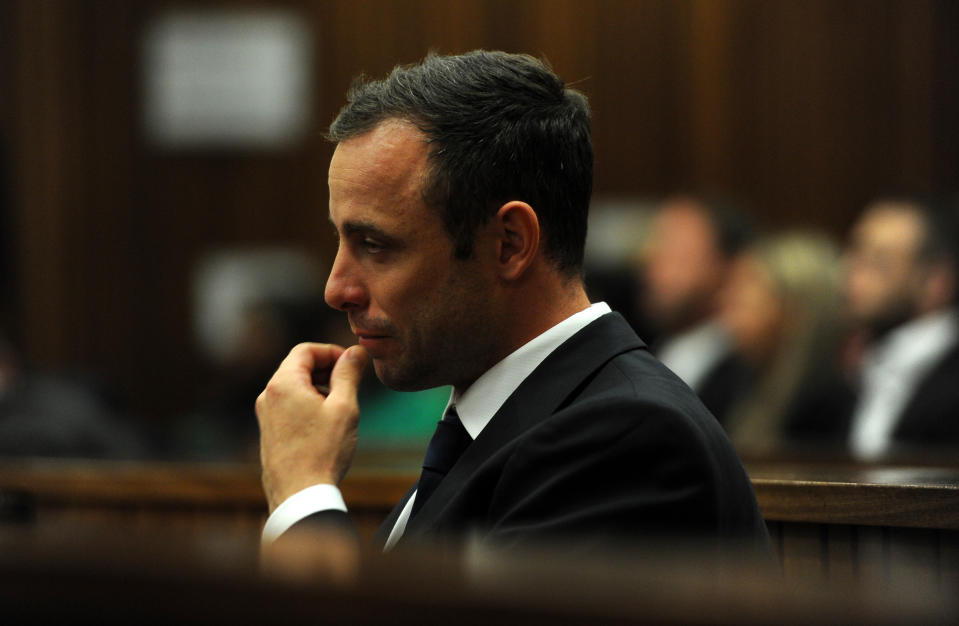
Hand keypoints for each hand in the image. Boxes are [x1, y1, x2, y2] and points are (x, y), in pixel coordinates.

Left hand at [256, 343, 367, 512]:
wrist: (299, 495)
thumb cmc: (322, 451)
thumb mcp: (344, 407)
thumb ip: (348, 374)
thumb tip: (355, 352)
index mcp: (283, 383)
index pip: (306, 350)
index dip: (332, 352)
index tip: (351, 364)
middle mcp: (268, 395)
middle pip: (298, 367)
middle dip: (326, 369)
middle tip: (350, 383)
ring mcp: (265, 415)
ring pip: (294, 387)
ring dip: (318, 388)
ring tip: (340, 406)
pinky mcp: (269, 432)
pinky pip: (288, 406)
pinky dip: (308, 404)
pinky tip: (326, 424)